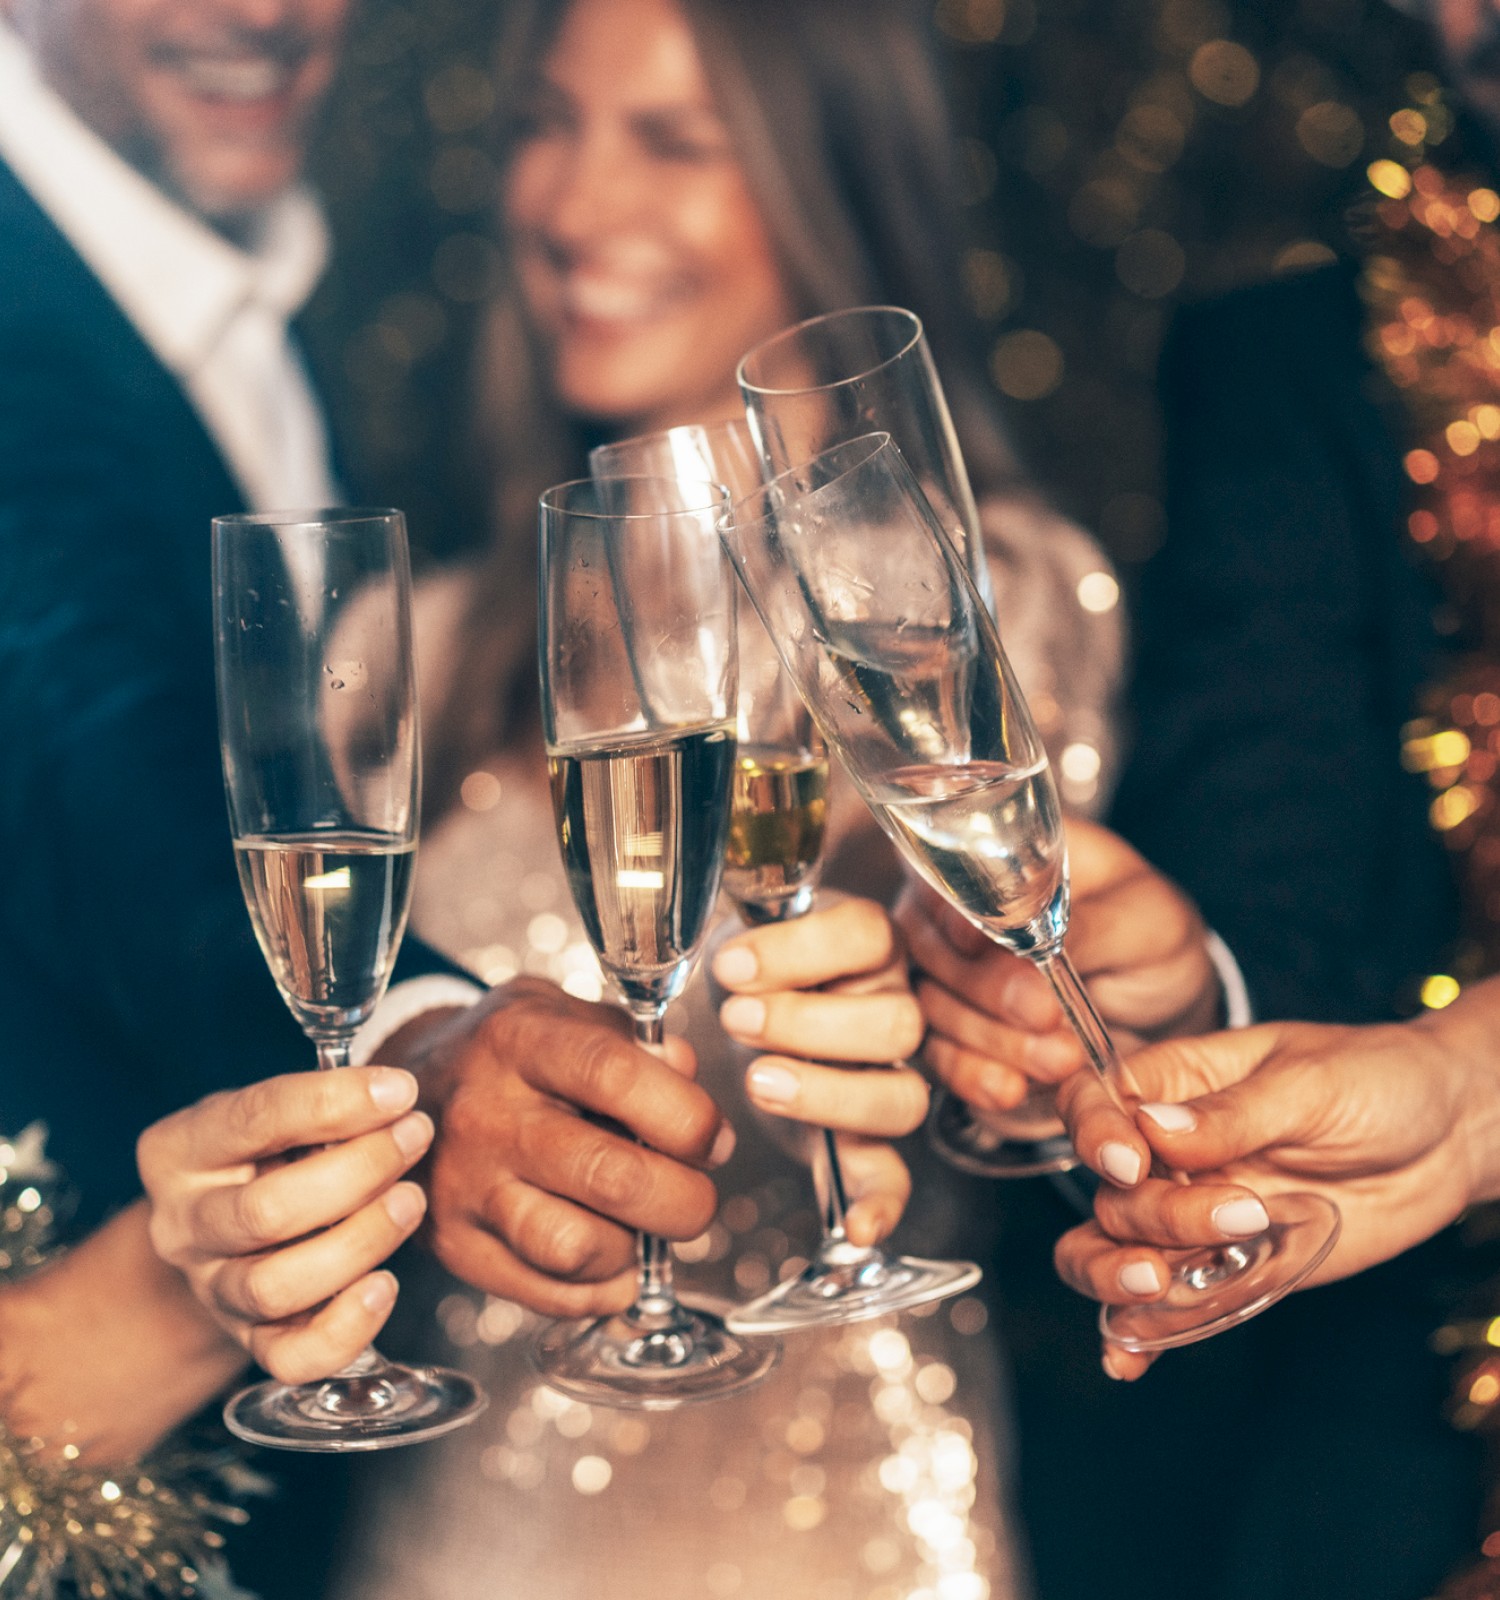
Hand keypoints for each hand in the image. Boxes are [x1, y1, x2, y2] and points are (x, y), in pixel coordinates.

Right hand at [138, 1066, 434, 1384]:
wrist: (233, 1233)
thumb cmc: (269, 1154)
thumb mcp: (276, 1114)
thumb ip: (322, 1109)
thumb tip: (397, 1098)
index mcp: (179, 1151)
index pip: (252, 1119)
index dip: (332, 1103)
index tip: (399, 1090)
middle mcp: (183, 1226)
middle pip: (265, 1212)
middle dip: (358, 1170)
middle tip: (415, 1135)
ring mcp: (212, 1291)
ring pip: (275, 1286)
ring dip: (361, 1240)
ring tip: (411, 1200)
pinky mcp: (249, 1342)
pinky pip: (291, 1357)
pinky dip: (345, 1328)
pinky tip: (385, 1286)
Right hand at [410, 978, 733, 1316]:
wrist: (399, 1098)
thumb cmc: (508, 1055)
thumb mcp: (563, 1015)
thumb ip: (634, 1044)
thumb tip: (689, 1083)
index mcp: (519, 1041)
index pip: (615, 1076)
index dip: (685, 1115)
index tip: (713, 1138)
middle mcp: (486, 1116)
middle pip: (609, 1177)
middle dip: (684, 1198)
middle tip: (696, 1191)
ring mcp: (466, 1189)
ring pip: (577, 1248)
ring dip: (637, 1249)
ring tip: (643, 1222)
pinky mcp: (457, 1248)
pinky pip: (553, 1294)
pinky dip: (604, 1286)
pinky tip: (613, 1254)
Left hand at [711, 896, 927, 1246]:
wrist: (744, 1012)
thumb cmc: (750, 970)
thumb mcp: (748, 938)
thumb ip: (749, 947)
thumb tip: (735, 964)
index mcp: (871, 947)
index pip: (870, 935)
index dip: (803, 950)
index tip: (733, 967)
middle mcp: (895, 1007)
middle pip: (897, 1022)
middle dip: (809, 1024)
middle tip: (739, 1020)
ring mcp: (887, 1077)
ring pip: (901, 1097)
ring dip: (828, 1093)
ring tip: (758, 1082)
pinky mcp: (861, 1140)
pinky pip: (893, 1175)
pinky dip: (879, 1203)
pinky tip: (856, 1225)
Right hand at [893, 818, 1219, 1117]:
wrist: (1165, 1013)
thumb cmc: (1151, 940)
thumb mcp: (1141, 920)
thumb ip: (1086, 924)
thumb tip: (1032, 931)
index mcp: (998, 863)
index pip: (944, 875)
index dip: (951, 910)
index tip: (978, 943)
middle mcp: (957, 917)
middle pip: (931, 947)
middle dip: (985, 988)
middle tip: (1044, 1013)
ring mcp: (951, 979)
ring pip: (933, 1008)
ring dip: (990, 1039)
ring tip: (1059, 1058)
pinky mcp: (957, 1038)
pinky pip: (941, 1059)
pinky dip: (973, 1076)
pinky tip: (1011, 1088)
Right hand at [1052, 1011, 1492, 1378]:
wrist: (1449, 1138)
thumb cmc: (1377, 1080)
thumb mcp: (1309, 1083)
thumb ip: (1231, 1114)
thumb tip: (1154, 1130)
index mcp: (1175, 1086)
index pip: (1095, 1103)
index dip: (1094, 1135)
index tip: (1131, 1164)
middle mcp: (1172, 1153)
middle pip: (1111, 1194)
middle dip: (1151, 1216)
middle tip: (1233, 1216)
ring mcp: (1197, 1214)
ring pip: (1114, 1251)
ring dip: (1118, 1277)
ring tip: (1157, 1286)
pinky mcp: (1232, 1267)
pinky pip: (1171, 1304)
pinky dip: (1138, 1335)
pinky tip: (1127, 1358)